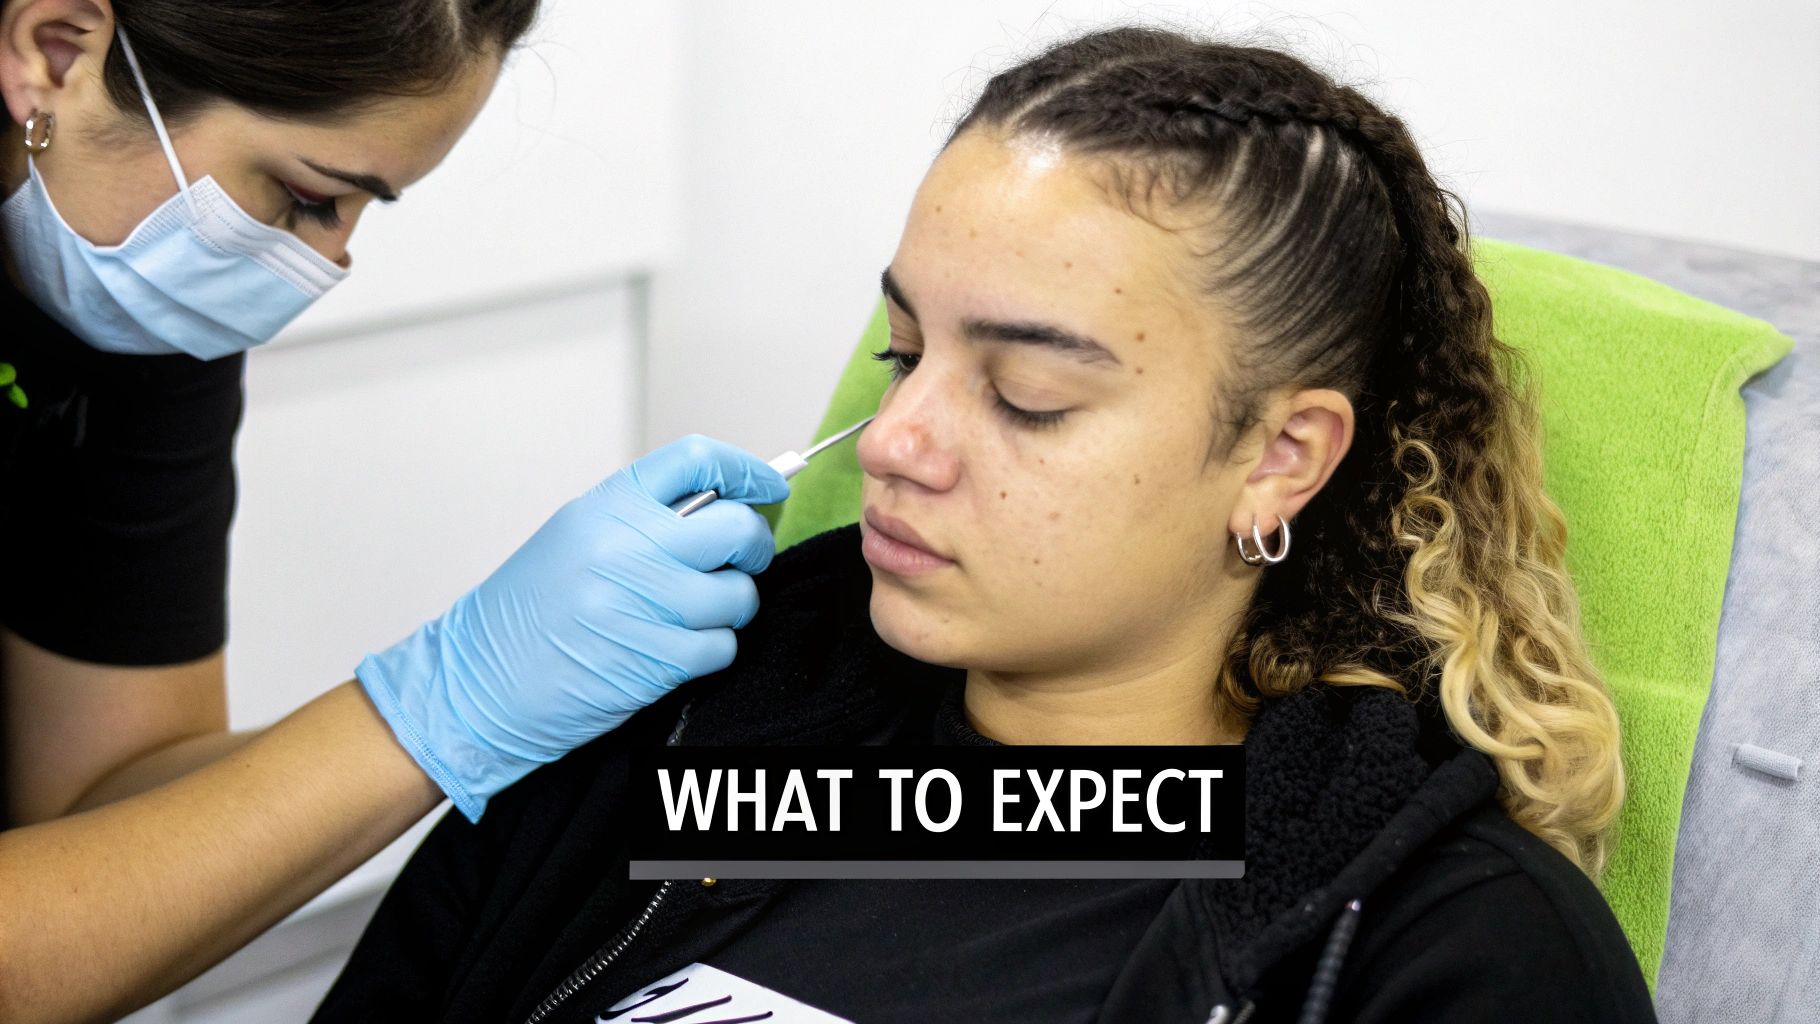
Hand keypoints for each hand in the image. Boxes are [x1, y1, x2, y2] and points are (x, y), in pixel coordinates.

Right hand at [356, 435, 790, 819]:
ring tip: (694, 612)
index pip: (697, 461)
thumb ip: (645, 516)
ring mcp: (643, 604)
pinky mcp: (654, 661)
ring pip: (739, 594)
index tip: (768, 484)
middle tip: (743, 557)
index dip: (746, 470)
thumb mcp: (576, 536)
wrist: (476, 682)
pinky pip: (722, 646)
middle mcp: (627, 547)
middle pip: (737, 527)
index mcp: (606, 506)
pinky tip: (677, 648)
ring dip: (730, 606)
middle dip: (754, 544)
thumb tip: (726, 507)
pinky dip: (711, 649)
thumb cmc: (525, 614)